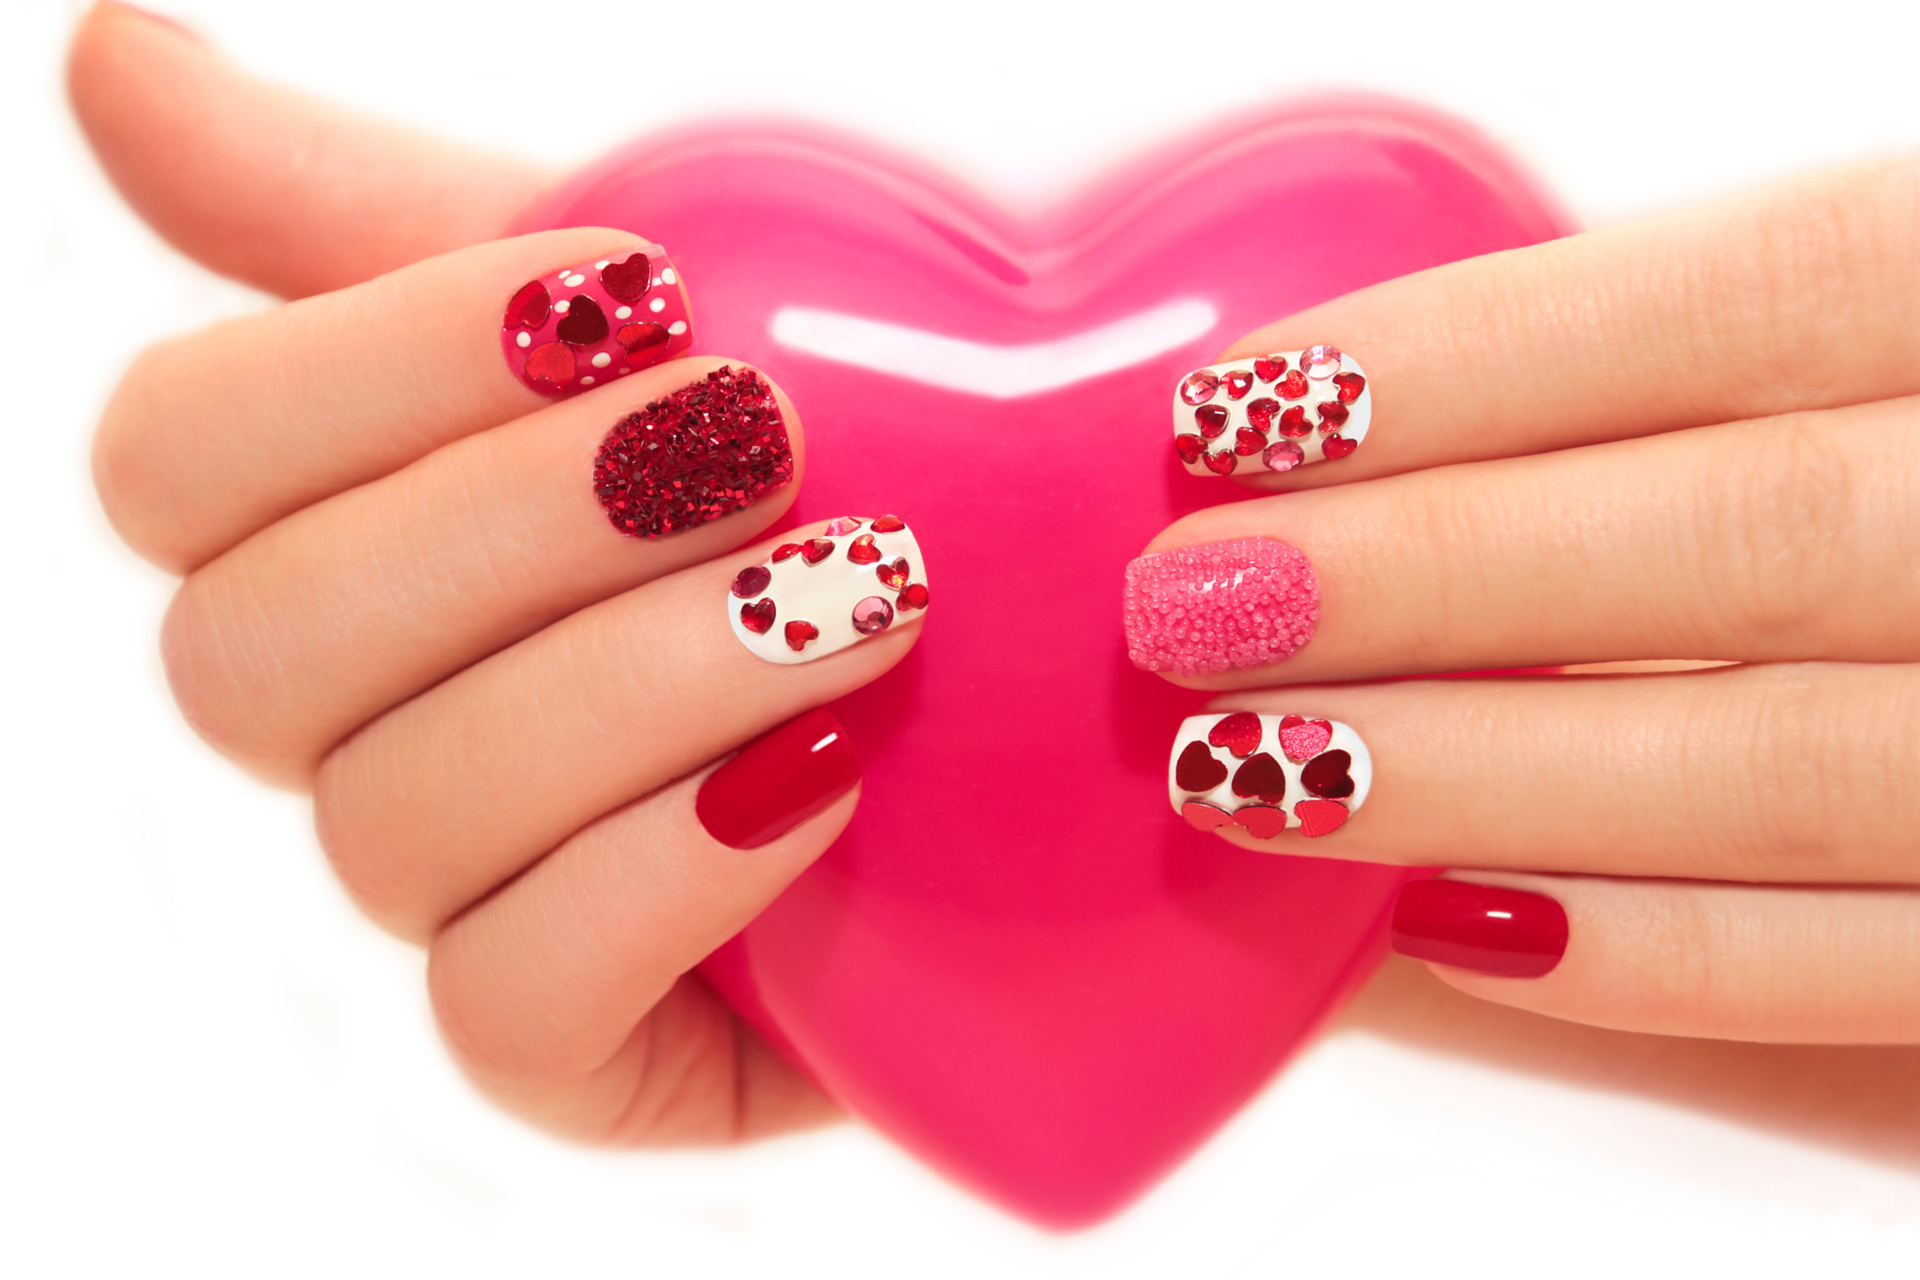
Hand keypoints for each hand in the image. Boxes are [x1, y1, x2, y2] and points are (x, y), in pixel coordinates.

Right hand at [74, 4, 931, 1140]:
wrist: (1056, 670)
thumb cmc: (837, 468)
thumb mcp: (643, 312)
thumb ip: (370, 215)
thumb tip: (109, 56)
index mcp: (340, 523)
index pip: (177, 458)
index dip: (372, 361)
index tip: (634, 287)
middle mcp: (355, 720)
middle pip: (251, 649)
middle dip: (521, 527)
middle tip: (768, 439)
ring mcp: (450, 893)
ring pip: (391, 821)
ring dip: (643, 682)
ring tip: (875, 596)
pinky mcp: (564, 1043)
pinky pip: (506, 1003)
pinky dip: (670, 871)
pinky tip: (839, 776)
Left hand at [1138, 157, 1919, 1042]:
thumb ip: (1795, 338)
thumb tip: (1433, 417)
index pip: (1755, 290)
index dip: (1472, 361)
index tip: (1236, 416)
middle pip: (1745, 537)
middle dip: (1432, 581)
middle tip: (1188, 609)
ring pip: (1791, 767)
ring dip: (1491, 777)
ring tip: (1258, 775)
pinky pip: (1895, 977)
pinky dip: (1666, 955)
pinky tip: (1460, 931)